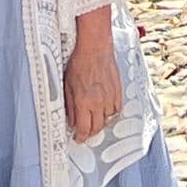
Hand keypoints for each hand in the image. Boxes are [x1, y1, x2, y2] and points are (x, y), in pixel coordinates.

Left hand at [64, 25, 122, 141]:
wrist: (95, 47)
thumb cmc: (79, 62)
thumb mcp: (68, 85)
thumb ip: (70, 106)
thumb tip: (72, 121)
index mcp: (84, 101)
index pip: (84, 129)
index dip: (80, 137)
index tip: (78, 138)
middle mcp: (98, 102)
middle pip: (97, 128)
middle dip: (90, 133)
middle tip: (86, 132)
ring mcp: (109, 97)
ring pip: (107, 120)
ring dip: (100, 123)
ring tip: (95, 120)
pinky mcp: (118, 90)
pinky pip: (116, 109)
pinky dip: (111, 113)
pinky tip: (105, 110)